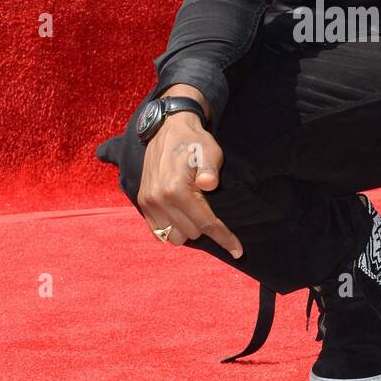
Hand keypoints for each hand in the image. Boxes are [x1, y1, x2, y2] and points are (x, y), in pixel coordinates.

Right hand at [136, 113, 243, 258]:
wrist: (168, 129)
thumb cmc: (194, 142)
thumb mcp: (209, 151)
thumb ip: (210, 169)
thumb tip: (209, 184)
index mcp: (177, 189)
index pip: (206, 224)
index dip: (224, 238)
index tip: (238, 251)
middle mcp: (159, 199)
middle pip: (192, 233)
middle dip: (205, 226)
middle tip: (209, 207)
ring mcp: (149, 202)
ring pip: (174, 238)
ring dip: (188, 230)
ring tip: (195, 211)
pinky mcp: (143, 202)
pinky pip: (159, 232)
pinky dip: (172, 229)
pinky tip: (182, 215)